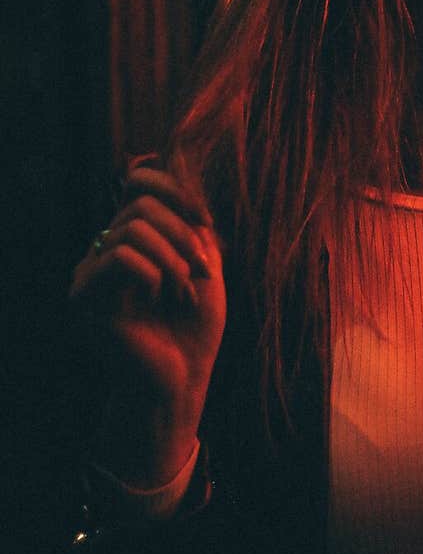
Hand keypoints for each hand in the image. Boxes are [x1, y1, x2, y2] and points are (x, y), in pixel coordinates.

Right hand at [69, 163, 226, 485]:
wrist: (181, 382)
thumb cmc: (194, 329)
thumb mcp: (204, 264)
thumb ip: (192, 222)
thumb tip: (181, 171)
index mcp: (133, 238)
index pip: (138, 180)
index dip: (175, 187)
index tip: (206, 220)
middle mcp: (106, 249)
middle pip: (141, 203)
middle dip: (184, 233)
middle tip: (205, 270)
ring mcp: (92, 272)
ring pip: (133, 226)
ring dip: (173, 257)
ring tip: (186, 291)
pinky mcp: (85, 297)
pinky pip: (121, 255)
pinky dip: (154, 273)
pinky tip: (160, 300)